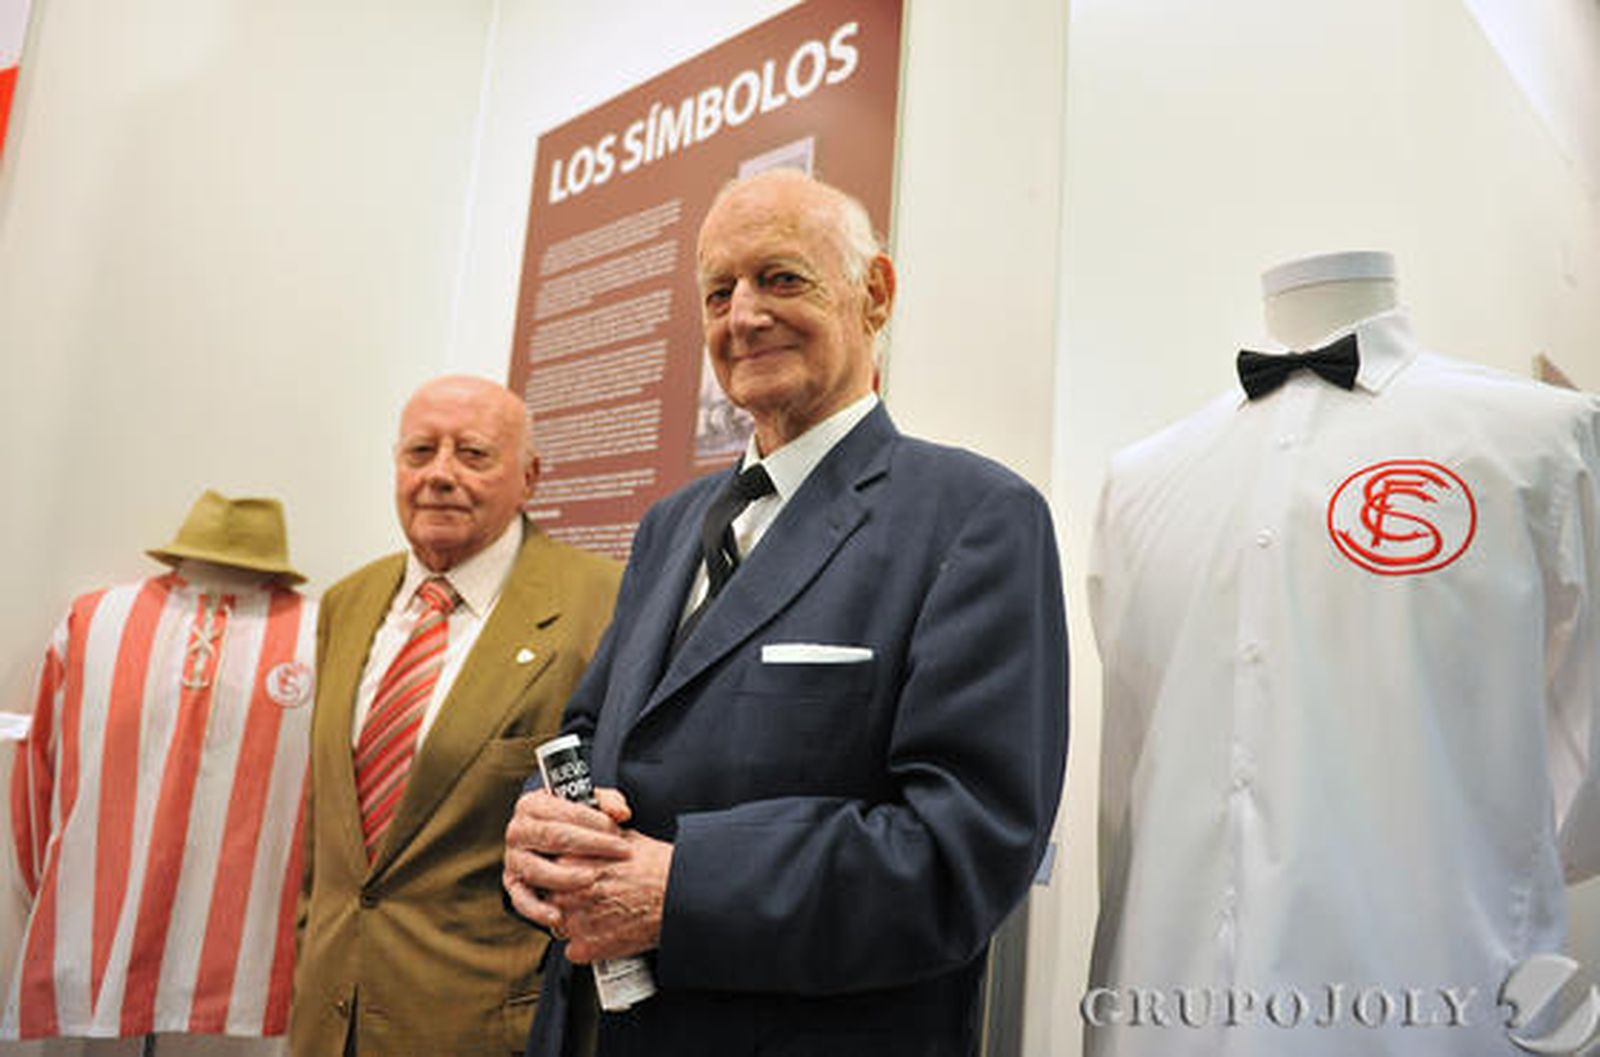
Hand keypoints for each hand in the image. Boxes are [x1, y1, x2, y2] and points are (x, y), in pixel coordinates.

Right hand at [504, 787, 628, 932]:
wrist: (552, 840)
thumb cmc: (574, 819)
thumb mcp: (589, 804)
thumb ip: (608, 803)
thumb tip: (622, 814)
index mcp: (532, 805)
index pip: (564, 811)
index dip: (593, 821)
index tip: (618, 831)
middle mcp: (517, 831)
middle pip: (553, 837)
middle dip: (590, 845)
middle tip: (619, 852)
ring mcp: (513, 859)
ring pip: (536, 869)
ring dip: (566, 877)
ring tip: (594, 879)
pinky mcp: (513, 884)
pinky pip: (521, 900)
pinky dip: (537, 910)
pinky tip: (559, 918)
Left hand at [549, 827, 672, 963]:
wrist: (677, 895)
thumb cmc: (656, 866)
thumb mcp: (622, 837)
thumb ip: (595, 840)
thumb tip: (587, 839)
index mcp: (570, 861)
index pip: (551, 871)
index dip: (568, 877)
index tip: (580, 879)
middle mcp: (566, 891)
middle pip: (554, 899)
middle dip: (571, 901)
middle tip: (596, 899)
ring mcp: (574, 921)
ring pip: (562, 926)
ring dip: (580, 923)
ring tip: (607, 916)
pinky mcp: (585, 946)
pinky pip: (575, 950)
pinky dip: (590, 946)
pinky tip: (610, 934)